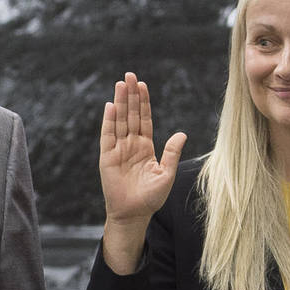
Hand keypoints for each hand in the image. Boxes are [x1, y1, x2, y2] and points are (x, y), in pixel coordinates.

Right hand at [98, 72, 185, 274]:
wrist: (134, 214)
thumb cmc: (151, 198)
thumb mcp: (166, 174)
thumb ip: (172, 153)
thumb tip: (182, 133)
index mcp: (145, 147)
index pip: (144, 119)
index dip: (144, 102)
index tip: (143, 85)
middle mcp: (131, 145)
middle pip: (131, 115)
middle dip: (131, 95)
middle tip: (130, 75)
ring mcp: (118, 150)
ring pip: (120, 121)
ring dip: (120, 102)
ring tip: (121, 84)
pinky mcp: (107, 157)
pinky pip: (108, 135)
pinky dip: (109, 121)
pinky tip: (111, 106)